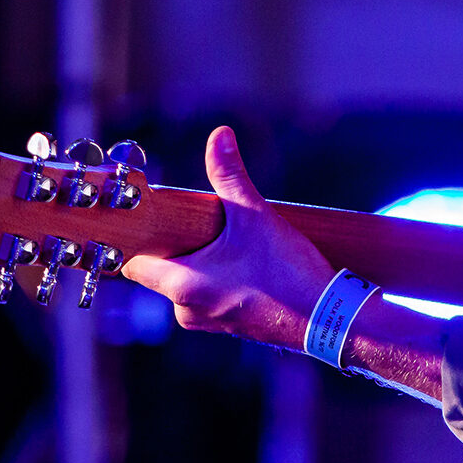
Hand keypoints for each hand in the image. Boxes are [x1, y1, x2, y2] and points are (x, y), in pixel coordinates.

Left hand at [120, 126, 336, 349]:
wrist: (328, 318)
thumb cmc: (287, 272)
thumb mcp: (255, 215)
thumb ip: (230, 175)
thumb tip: (219, 136)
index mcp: (182, 285)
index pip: (135, 264)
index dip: (140, 239)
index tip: (154, 217)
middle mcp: (187, 310)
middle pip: (162, 270)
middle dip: (179, 244)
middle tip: (205, 222)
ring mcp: (208, 322)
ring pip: (188, 282)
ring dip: (201, 261)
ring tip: (231, 242)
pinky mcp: (229, 326)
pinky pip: (209, 296)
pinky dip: (219, 277)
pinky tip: (245, 263)